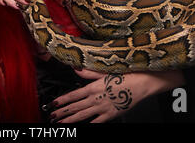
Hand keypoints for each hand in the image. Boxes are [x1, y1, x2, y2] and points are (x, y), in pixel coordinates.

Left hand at [48, 69, 184, 122]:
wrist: (143, 83)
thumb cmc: (126, 75)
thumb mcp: (105, 70)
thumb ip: (89, 72)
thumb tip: (75, 68)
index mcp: (94, 87)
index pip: (73, 95)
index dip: (62, 100)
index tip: (53, 104)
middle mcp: (97, 99)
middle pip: (76, 107)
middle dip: (62, 112)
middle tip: (52, 116)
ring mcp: (104, 108)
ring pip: (83, 116)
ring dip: (71, 120)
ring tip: (60, 122)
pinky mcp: (112, 115)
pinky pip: (97, 123)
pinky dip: (89, 125)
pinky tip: (83, 126)